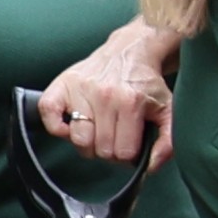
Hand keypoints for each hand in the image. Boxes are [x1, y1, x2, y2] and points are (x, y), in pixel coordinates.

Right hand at [30, 34, 177, 167]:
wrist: (130, 51)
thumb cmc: (146, 84)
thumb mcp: (168, 109)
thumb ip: (169, 140)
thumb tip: (152, 166)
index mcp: (131, 102)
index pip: (123, 152)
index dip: (127, 155)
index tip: (129, 144)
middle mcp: (104, 95)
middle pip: (100, 149)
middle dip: (108, 150)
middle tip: (114, 136)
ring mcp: (80, 90)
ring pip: (78, 139)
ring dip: (87, 142)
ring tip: (97, 130)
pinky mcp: (61, 85)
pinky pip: (48, 116)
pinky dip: (57, 127)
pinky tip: (73, 125)